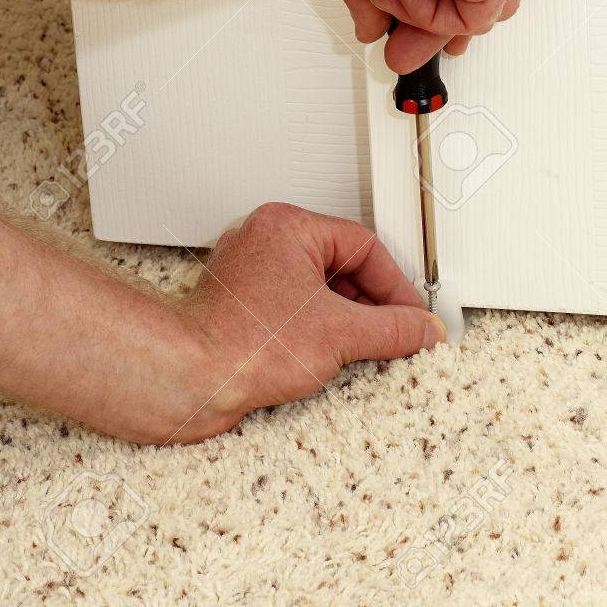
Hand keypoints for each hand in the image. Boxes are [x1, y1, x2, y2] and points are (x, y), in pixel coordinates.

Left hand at [176, 204, 445, 441]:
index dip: (395, 285)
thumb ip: (392, 329)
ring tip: (361, 349)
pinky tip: (325, 356)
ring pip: (318, 287)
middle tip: (393, 333)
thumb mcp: (339, 336)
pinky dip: (317, 329)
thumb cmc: (239, 345)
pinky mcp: (241, 305)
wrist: (185, 379)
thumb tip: (421, 328)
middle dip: (371, 303)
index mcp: (288, 226)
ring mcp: (251, 272)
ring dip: (345, 318)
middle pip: (342, 264)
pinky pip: (294, 307)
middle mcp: (266, 240)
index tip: (412, 317)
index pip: (363, 246)